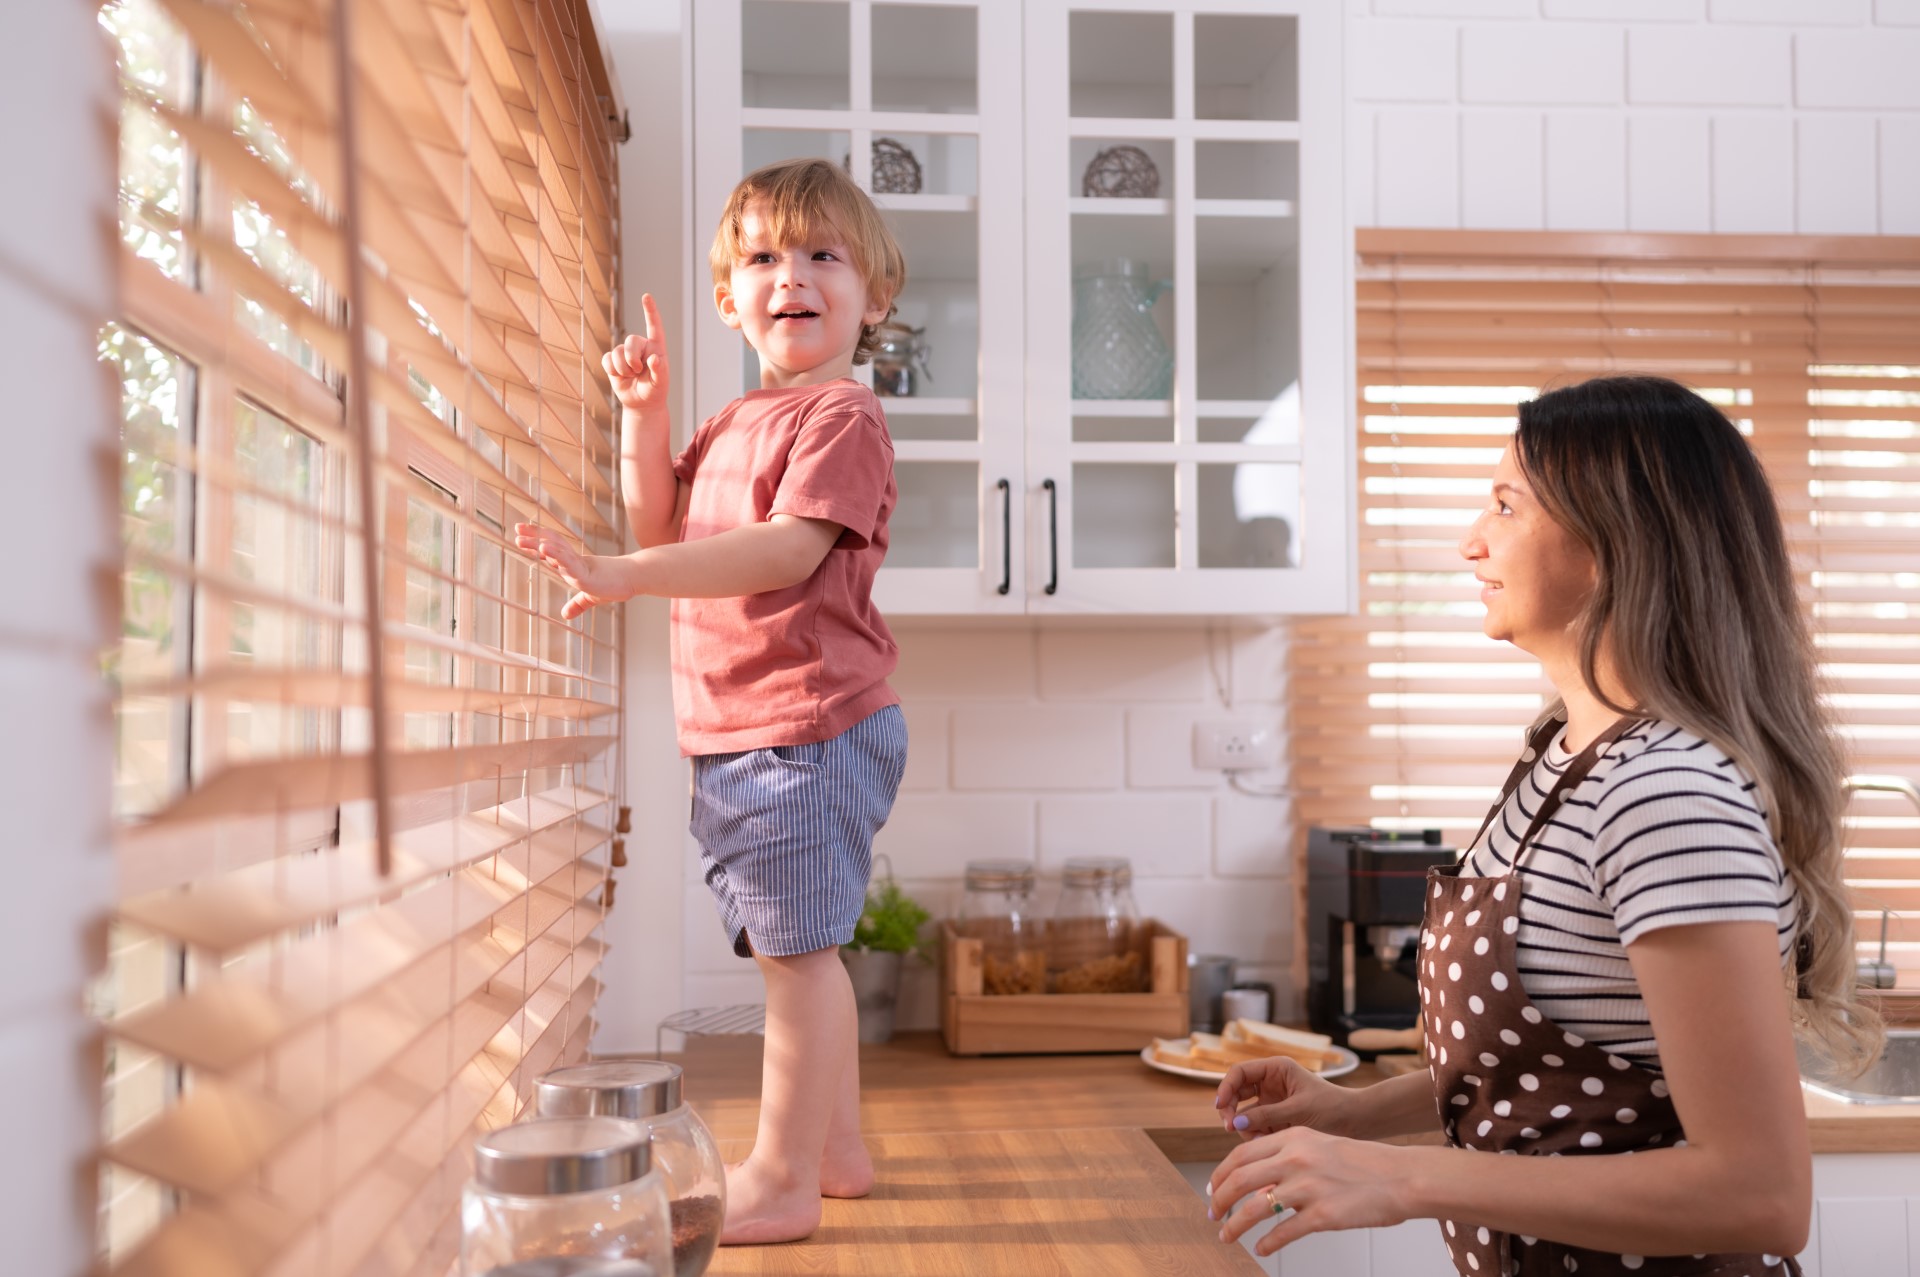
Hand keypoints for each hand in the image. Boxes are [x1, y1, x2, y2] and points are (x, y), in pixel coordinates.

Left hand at [514, 522, 633, 618]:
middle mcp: (573, 561)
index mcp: (572, 565)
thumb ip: (578, 604)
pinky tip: (544, 548)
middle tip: (516, 528)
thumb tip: (566, 614)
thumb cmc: (614, 584)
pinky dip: (555, 554)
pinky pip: (568, 562)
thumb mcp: (591, 598)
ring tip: (521, 538)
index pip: (551, 551)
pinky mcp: (585, 573)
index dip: (535, 543)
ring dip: (538, 543)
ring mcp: (578, 565)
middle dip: (533, 537)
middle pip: (550, 544)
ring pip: (556, 550)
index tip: (520, 536)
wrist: (634, 579)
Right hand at [604, 293, 668, 417]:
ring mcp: (625, 352)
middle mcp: (640, 346)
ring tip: (631, 376)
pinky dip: (612, 370)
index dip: (650, 311)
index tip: (646, 296)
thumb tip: (654, 359)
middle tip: (638, 371)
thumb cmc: (655, 390)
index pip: (654, 326)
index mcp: (656, 347)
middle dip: (632, 359)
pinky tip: (619, 376)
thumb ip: (660, 371)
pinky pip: (607, 359)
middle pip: (631, 341)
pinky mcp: (613, 360)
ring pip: (617, 351)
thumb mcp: (661, 383)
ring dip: (623, 368)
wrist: (641, 403)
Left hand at [1207, 1127, 1411, 1257]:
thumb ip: (1288, 1157)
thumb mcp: (1320, 1145)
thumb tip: (1258, 1180)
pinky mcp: (1323, 1215)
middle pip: (1239, 1180)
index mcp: (1293, 1138)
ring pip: (1254, 1209)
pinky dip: (1266, 1244)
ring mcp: (1308, 1188)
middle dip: (1219, 1200)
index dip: (1221, 1174)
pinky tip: (1261, 1249)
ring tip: (1226, 1236)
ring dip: (1234, 1226)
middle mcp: (1296, 1159)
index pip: (1241, 1155)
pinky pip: (1283, 1233)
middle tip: (1212, 1214)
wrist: (1402, 1177)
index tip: (1213, 1188)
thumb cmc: (1364, 1163)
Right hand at [1214, 1056, 1361, 1139]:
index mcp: (1276, 1069)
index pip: (1240, 1072)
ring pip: (1243, 1112)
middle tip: (1231, 1128)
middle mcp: (1270, 1083)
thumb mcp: (1299, 1111)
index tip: (1220, 1107)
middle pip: (1236, 1092)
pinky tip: (1265, 1143)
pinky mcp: (1275, 1119)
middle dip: (1231, 1110)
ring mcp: (1271, 1101)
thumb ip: (1266, 1115)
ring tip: (1258, 1140)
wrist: (1356, 1123)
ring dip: (1245, 1127)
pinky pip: (1255, 1126)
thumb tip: (1236, 1123)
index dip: (1226, 1087)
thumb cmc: (1333, 1108)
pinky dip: (1256, 1136)